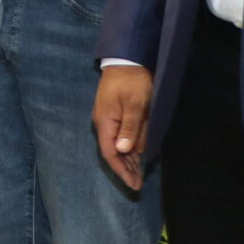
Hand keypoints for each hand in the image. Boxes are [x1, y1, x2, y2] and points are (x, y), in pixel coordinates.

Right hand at [91, 64, 152, 190]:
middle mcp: (105, 123)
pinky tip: (138, 156)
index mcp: (106, 122)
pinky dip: (131, 148)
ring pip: (118, 145)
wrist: (127, 59)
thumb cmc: (132, 81)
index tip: (133, 184)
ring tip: (139, 174)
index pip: (110, 153)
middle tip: (139, 184)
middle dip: (126, 169)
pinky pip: (123, 136)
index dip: (121, 170)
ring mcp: (110, 118)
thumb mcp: (134, 104)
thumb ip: (130, 128)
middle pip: (113, 152)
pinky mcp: (117, 114)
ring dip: (129, 160)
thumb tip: (123, 150)